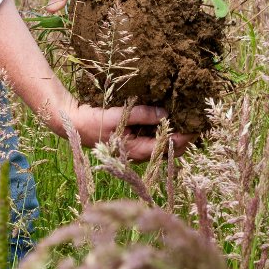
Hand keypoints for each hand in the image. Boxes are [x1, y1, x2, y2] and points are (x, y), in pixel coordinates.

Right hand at [62, 101, 197, 162]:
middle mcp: (138, 153)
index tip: (196, 126)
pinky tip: (167, 118)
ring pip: (162, 145)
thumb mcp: (118, 116)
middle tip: (194, 121)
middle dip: (183, 138)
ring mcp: (135, 148)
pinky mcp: (132, 141)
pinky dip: (163, 130)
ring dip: (174, 134)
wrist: (73, 123)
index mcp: (136, 150)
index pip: (167, 147)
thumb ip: (141, 115)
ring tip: (185, 118)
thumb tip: (165, 114)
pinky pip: (153, 139)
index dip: (184, 138)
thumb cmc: (93, 121)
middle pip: (169, 150)